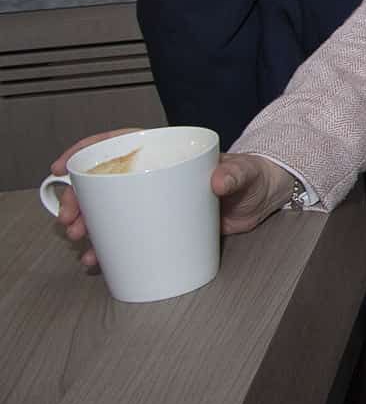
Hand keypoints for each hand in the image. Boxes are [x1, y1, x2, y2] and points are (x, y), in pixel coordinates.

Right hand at [49, 131, 295, 269]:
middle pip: (105, 181)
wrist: (266, 199)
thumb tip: (218, 181)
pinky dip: (110, 245)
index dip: (86, 150)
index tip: (62, 166)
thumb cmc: (253, 176)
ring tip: (80, 242)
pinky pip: (129, 233)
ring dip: (89, 225)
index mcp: (167, 152)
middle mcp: (155, 175)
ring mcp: (156, 200)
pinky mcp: (163, 224)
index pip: (118, 143)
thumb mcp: (244, 172)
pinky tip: (97, 260)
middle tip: (69, 220)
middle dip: (79, 200)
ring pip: (111, 210)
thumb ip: (235, 173)